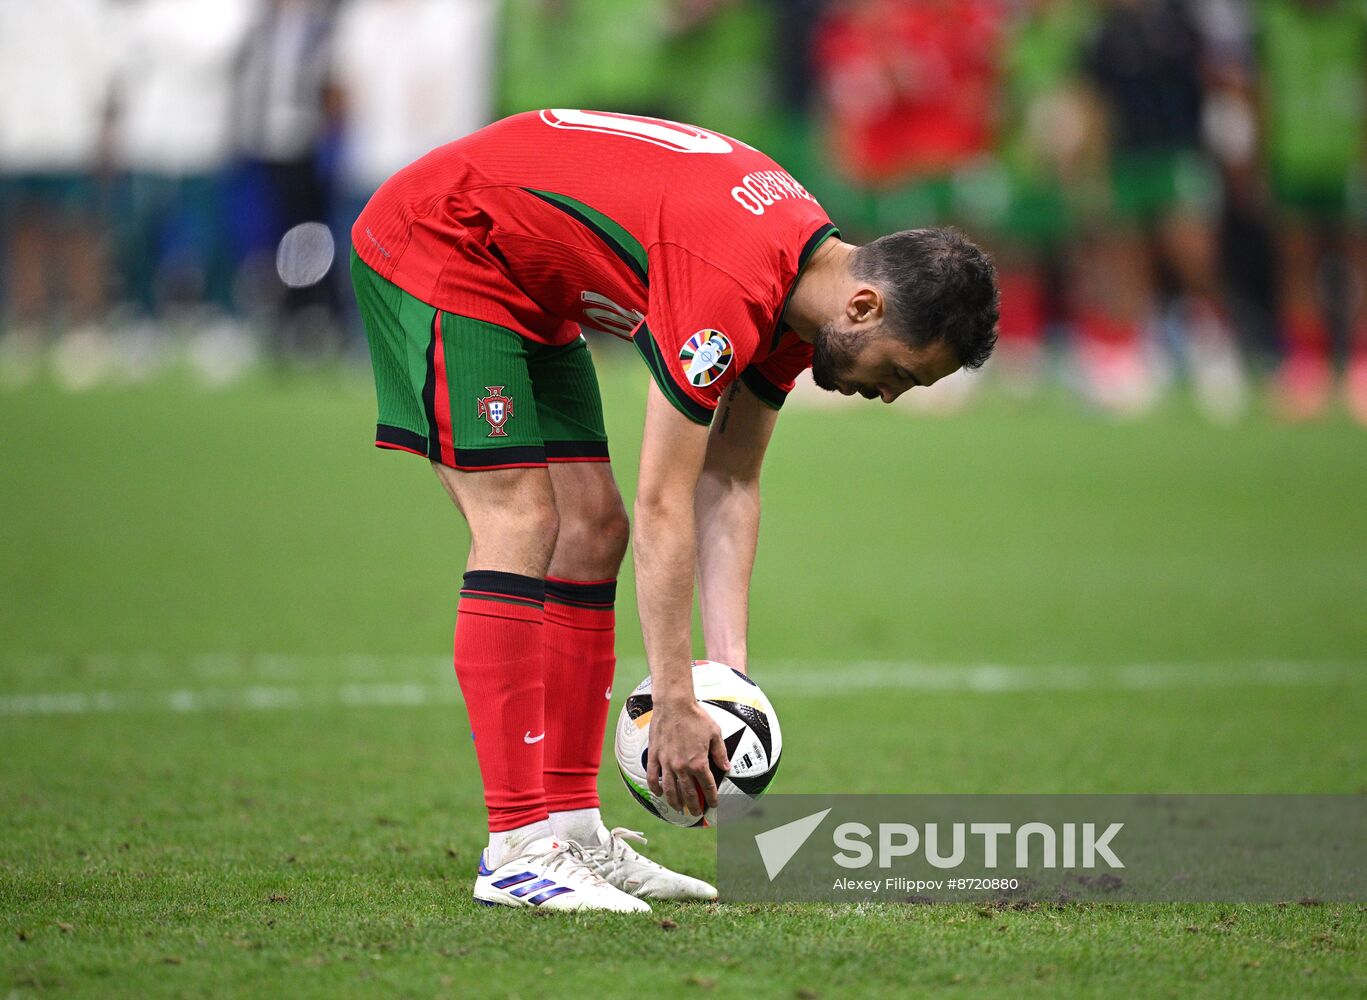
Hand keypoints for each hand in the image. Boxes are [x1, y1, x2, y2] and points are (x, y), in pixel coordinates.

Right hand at [646, 697, 730, 814]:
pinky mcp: (655, 756)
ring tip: (678, 809)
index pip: (706, 786)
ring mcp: (667, 762)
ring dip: (674, 802)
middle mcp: (682, 766)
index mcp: (698, 762)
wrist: (674, 704)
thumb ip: (720, 753)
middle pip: (688, 793)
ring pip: (670, 789)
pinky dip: (655, 787)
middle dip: (693, 806)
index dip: (711, 797)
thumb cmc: (696, 716)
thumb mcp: (715, 733)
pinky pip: (653, 777)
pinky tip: (659, 793)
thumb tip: (727, 767)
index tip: (714, 804)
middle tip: (695, 813)